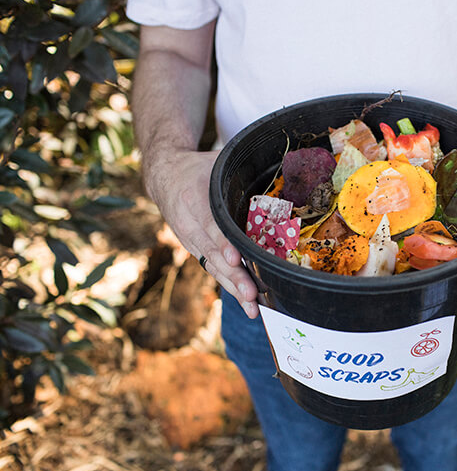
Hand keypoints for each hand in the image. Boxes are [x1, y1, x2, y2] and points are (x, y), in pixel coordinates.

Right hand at [144, 150, 259, 317]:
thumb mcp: (216, 163)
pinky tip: (245, 301)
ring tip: (251, 307)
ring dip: (233, 288)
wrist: (164, 176)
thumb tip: (279, 172)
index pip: (211, 224)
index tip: (237, 258)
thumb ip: (241, 171)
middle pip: (214, 254)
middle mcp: (189, 224)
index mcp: (193, 198)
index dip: (223, 243)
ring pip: (213, 267)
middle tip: (252, 294)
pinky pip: (213, 269)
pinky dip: (229, 285)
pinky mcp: (195, 250)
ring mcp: (191, 240)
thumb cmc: (198, 168)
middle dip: (234, 276)